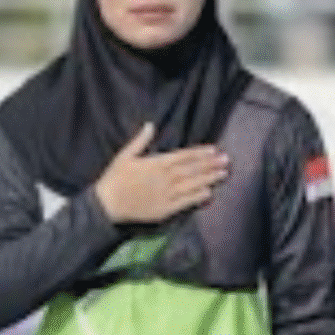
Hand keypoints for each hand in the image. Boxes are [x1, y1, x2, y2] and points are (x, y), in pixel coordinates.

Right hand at [93, 123, 229, 226]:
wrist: (107, 204)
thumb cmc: (114, 178)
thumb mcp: (125, 155)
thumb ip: (140, 140)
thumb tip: (151, 124)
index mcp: (156, 163)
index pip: (183, 156)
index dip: (200, 153)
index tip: (214, 149)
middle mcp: (165, 178)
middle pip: (192, 169)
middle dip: (210, 164)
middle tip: (227, 160)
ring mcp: (166, 194)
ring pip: (192, 185)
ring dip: (209, 179)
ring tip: (224, 174)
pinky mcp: (165, 209)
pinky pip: (185, 202)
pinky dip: (197, 197)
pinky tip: (210, 193)